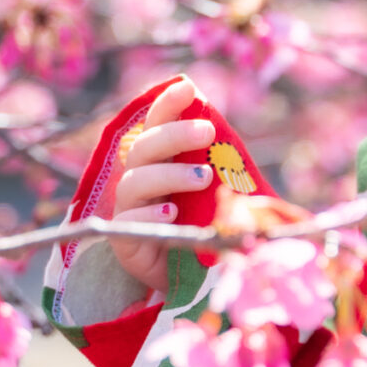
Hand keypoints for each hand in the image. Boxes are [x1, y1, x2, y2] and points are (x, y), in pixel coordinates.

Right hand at [108, 78, 216, 296]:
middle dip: (174, 135)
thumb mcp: (220, 195)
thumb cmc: (206, 228)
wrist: (191, 280)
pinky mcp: (125, 242)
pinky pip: (129, 222)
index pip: (156, 124)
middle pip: (143, 148)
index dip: (167, 103)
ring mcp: (128, 211)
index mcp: (161, 162)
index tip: (188, 87)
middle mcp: (139, 181)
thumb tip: (241, 142)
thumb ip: (223, 169)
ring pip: (134, 182)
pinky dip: (150, 214)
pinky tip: (172, 214)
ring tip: (202, 177)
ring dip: (169, 174)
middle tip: (207, 132)